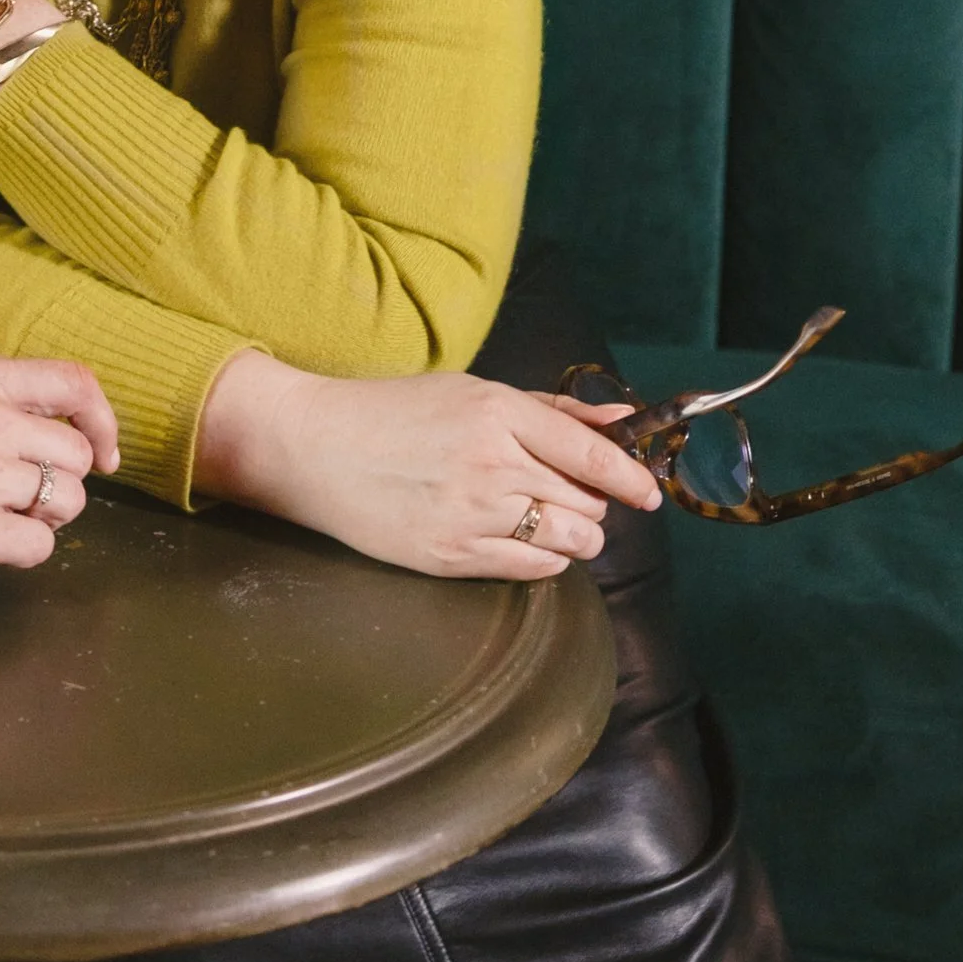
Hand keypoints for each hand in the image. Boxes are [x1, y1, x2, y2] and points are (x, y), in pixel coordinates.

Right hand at [0, 358, 121, 581]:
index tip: (102, 455)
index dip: (102, 422)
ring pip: (68, 505)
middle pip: (79, 457)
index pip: (76, 384)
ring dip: (41, 521)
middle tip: (18, 501)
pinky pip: (39, 548)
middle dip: (60, 485)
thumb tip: (53, 441)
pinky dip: (21, 554)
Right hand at [195, 353, 660, 577]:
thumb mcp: (473, 391)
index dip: (630, 478)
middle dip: (589, 504)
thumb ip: (553, 408)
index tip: (648, 493)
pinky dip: (543, 560)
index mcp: (498, 411)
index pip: (591, 454)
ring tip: (547, 522)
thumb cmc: (394, 411)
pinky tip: (520, 540)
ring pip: (568, 541)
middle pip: (586, 503)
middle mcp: (492, 463)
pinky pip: (532, 571)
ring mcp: (471, 514)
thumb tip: (623, 418)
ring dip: (572, 536)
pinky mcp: (451, 556)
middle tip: (565, 497)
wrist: (314, 448)